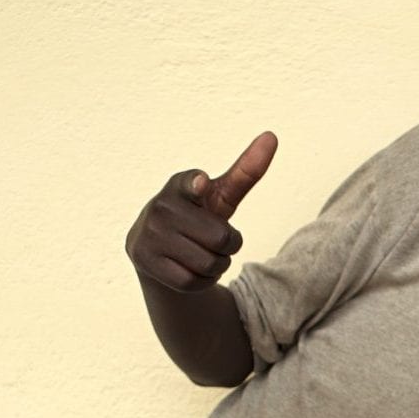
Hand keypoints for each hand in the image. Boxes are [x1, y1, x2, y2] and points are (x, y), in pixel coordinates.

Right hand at [126, 132, 278, 292]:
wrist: (158, 252)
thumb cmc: (197, 217)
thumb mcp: (220, 197)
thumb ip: (245, 172)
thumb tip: (271, 136)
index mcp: (179, 186)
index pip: (189, 183)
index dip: (197, 185)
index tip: (202, 182)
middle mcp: (160, 207)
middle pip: (222, 239)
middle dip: (229, 245)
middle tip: (213, 240)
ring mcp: (150, 234)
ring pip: (210, 263)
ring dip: (217, 264)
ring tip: (200, 253)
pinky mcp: (147, 262)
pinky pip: (195, 281)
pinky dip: (202, 280)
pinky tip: (190, 268)